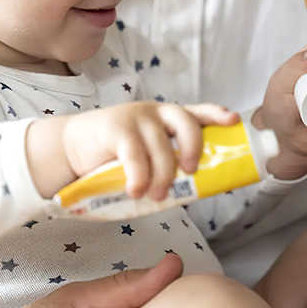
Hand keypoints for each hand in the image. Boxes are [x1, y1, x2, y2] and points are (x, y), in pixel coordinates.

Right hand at [62, 101, 237, 199]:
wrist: (73, 146)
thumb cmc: (115, 154)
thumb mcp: (146, 153)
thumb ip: (167, 162)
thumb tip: (193, 189)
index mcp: (167, 118)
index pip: (197, 111)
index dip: (217, 115)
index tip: (233, 120)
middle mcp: (156, 112)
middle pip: (186, 123)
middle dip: (193, 148)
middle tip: (190, 172)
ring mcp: (136, 118)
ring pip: (162, 147)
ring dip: (162, 176)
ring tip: (154, 195)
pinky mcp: (116, 128)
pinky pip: (135, 156)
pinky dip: (139, 177)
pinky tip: (135, 191)